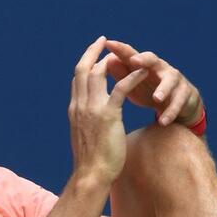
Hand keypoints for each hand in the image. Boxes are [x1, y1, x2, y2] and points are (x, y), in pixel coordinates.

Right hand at [68, 36, 149, 185]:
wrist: (91, 175)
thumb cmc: (91, 162)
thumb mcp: (85, 137)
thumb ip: (87, 123)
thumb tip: (90, 120)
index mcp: (75, 110)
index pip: (76, 79)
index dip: (84, 63)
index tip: (93, 54)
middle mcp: (80, 106)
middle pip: (82, 70)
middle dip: (92, 52)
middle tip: (103, 41)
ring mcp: (92, 109)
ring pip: (97, 74)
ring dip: (111, 59)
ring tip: (125, 52)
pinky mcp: (108, 115)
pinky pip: (120, 89)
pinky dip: (131, 77)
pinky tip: (142, 71)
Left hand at [105, 40, 202, 127]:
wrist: (177, 105)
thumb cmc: (150, 91)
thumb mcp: (134, 85)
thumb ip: (122, 74)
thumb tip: (107, 61)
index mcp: (144, 65)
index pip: (131, 54)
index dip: (120, 48)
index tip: (108, 43)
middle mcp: (160, 67)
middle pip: (153, 59)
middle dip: (143, 59)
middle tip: (134, 61)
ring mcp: (174, 79)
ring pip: (170, 80)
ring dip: (163, 88)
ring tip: (157, 98)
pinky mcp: (185, 93)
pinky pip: (179, 102)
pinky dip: (171, 112)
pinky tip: (163, 121)